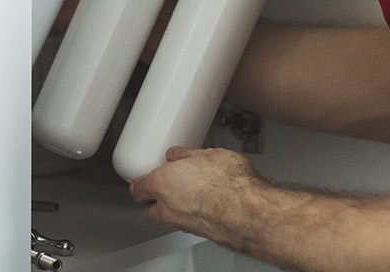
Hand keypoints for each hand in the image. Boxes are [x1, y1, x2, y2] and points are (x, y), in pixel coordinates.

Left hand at [128, 146, 263, 249]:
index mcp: (162, 184)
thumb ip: (187, 155)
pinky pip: (188, 226)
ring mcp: (185, 225)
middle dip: (150, 203)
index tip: (141, 178)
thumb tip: (178, 154)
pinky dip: (191, 217)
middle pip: (148, 212)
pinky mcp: (201, 235)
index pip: (137, 189)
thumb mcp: (208, 155)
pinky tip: (204, 206)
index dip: (138, 183)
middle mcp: (169, 208)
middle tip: (158, 190)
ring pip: (167, 221)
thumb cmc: (229, 183)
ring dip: (171, 211)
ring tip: (185, 196)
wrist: (251, 213)